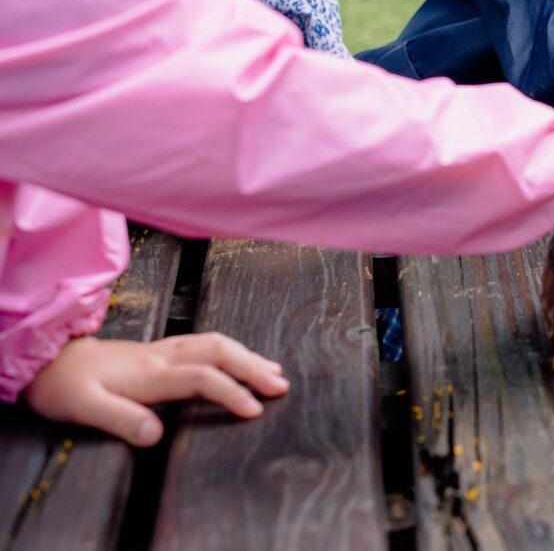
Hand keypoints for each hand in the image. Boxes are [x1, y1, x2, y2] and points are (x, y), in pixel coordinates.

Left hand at [23, 334, 288, 446]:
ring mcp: (163, 349)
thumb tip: (155, 435)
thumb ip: (119, 419)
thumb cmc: (65, 387)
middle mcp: (162, 357)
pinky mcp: (161, 350)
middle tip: (281, 386)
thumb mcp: (82, 408)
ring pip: (215, 343)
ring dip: (248, 356)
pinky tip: (242, 358)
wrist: (49, 359)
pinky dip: (232, 350)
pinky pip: (206, 343)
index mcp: (148, 374)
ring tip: (274, 372)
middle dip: (253, 367)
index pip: (201, 377)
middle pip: (218, 352)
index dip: (230, 392)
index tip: (253, 411)